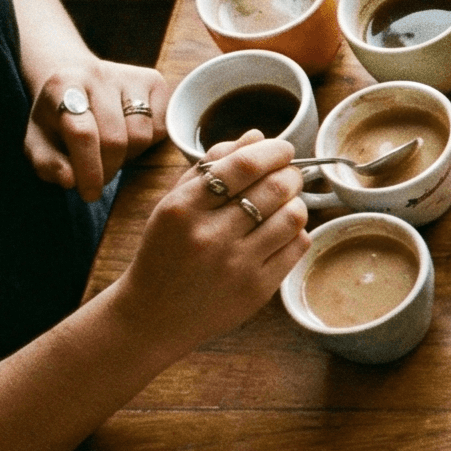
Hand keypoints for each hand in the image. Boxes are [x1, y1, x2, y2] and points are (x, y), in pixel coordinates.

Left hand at [25, 58, 166, 202]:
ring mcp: (128, 75)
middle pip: (115, 138)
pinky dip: (148, 143)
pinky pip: (160, 126)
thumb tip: (70, 180)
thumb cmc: (56, 118)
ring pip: (142, 134)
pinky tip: (129, 137)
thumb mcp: (38, 141)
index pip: (82, 133)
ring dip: (129, 156)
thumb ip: (47, 164)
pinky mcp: (154, 80)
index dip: (88, 168)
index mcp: (62, 85)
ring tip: (113, 154)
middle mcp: (96, 74)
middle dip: (109, 168)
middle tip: (100, 178)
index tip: (89, 193)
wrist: (75, 78)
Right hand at [105, 131, 309, 354]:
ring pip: (292, 216)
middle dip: (290, 173)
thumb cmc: (164, 252)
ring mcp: (236, 264)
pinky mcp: (257, 289)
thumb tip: (255, 136)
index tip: (282, 149)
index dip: (272, 151)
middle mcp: (210, 235)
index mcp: (183, 209)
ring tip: (285, 202)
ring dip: (296, 202)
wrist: (153, 315)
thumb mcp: (173, 204)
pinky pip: (297, 246)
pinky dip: (297, 232)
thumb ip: (210, 166)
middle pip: (274, 187)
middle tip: (288, 174)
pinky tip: (282, 231)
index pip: (242, 166)